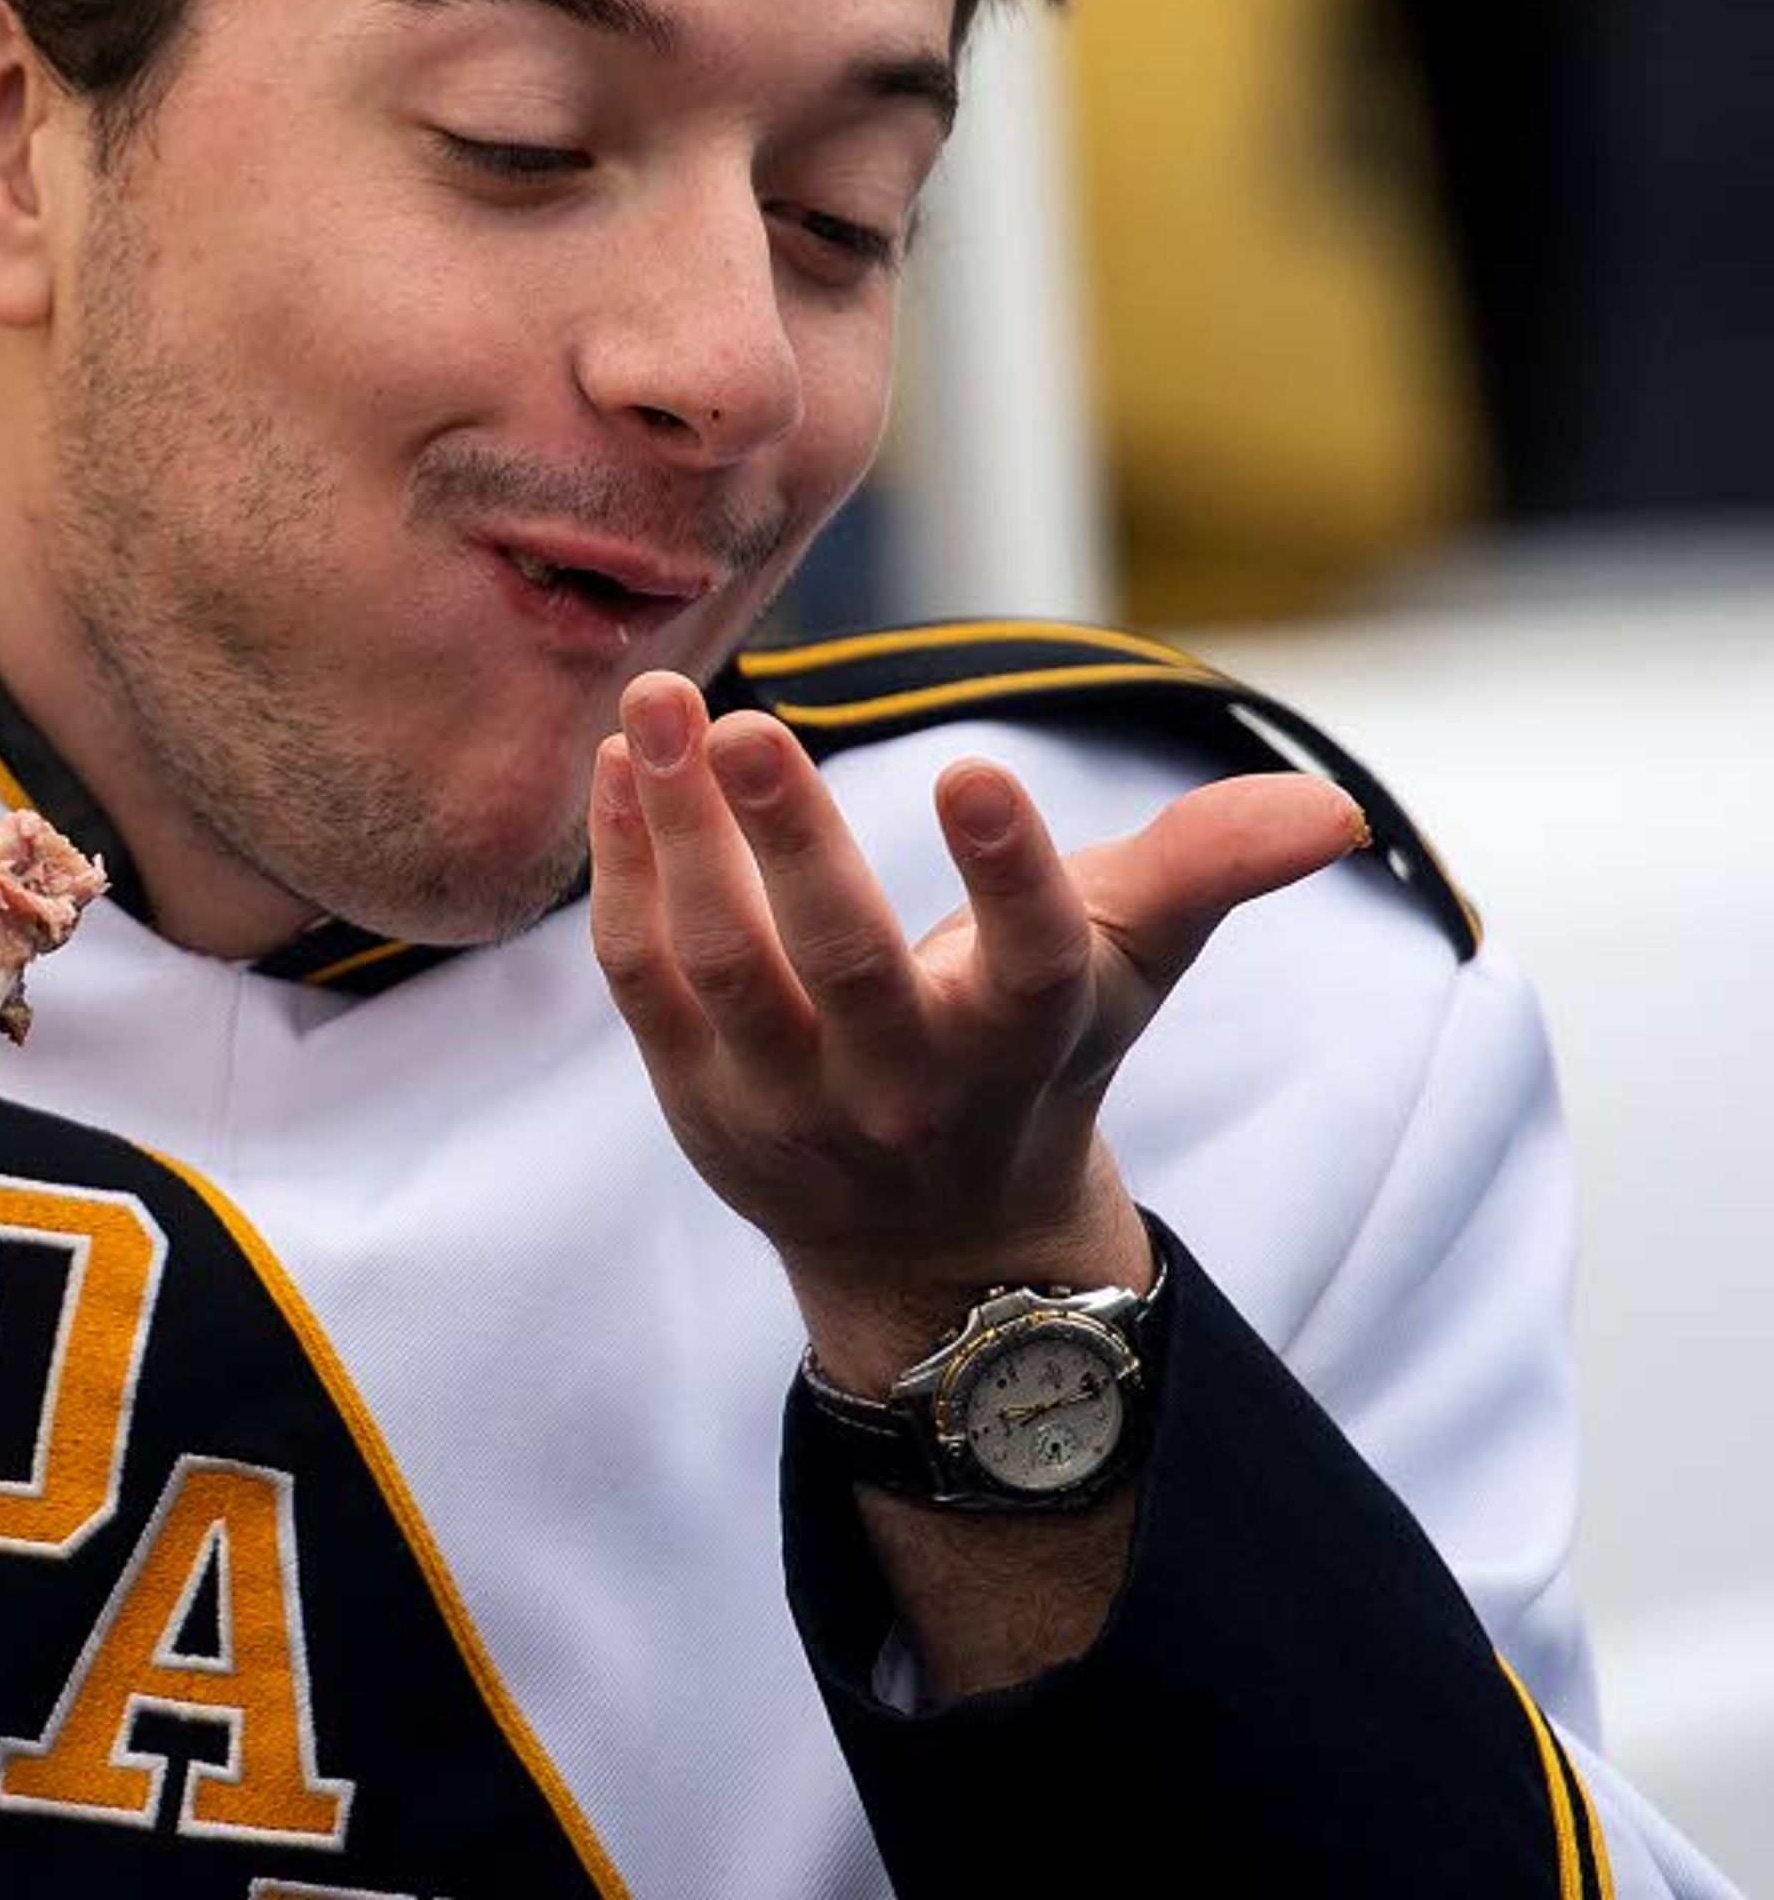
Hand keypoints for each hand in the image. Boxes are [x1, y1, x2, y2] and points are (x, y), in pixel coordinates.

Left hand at [585, 670, 1365, 1382]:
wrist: (925, 1242)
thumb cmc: (1031, 1054)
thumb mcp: (1128, 967)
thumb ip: (1210, 869)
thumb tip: (1330, 809)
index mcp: (1026, 1040)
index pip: (1034, 961)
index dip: (1012, 875)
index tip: (975, 770)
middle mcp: (909, 1081)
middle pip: (846, 960)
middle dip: (790, 840)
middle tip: (742, 723)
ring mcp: (791, 1099)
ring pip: (725, 963)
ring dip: (681, 835)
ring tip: (657, 705)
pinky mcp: (696, 1095)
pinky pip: (645, 979)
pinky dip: (624, 874)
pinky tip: (617, 766)